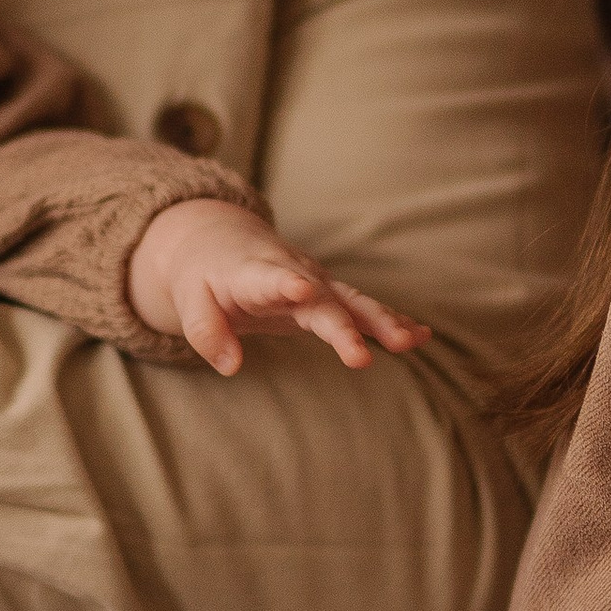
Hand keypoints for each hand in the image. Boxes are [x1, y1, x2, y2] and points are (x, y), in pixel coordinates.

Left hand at [126, 195, 428, 377]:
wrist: (221, 242)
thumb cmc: (203, 276)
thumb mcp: (190, 303)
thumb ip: (206, 334)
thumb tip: (231, 367)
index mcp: (253, 273)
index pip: (271, 277)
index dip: (286, 282)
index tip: (302, 288)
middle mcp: (293, 274)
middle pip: (322, 300)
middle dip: (343, 326)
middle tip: (360, 356)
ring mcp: (316, 283)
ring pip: (352, 301)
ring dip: (381, 321)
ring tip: (411, 341)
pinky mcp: (328, 294)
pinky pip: (362, 308)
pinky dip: (390, 320)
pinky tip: (421, 335)